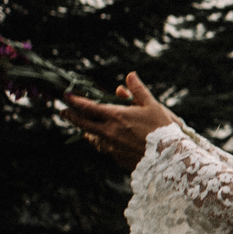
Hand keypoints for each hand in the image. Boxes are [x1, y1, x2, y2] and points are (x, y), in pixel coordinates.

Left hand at [62, 72, 177, 171]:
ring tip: (83, 127)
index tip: (66, 97)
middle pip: (83, 123)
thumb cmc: (162, 129)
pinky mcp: (116, 157)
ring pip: (92, 137)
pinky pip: (105, 147)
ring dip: (86, 130)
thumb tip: (129, 75)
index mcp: (116, 116)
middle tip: (63, 111)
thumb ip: (138, 90)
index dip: (75, 101)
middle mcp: (109, 131)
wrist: (169, 158)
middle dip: (71, 116)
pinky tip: (104, 140)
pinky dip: (102, 141)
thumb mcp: (152, 105)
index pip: (89, 107)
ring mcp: (111, 146)